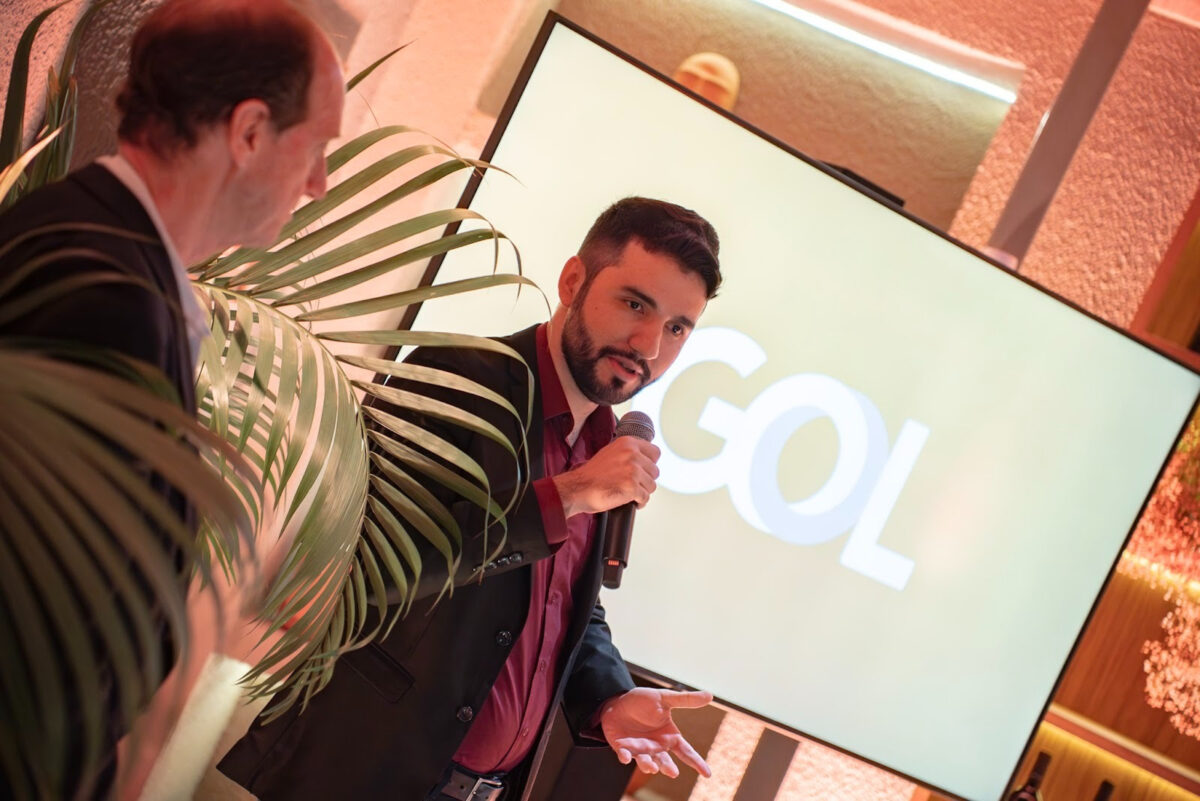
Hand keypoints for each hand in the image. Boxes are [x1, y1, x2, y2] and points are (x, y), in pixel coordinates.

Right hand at [553, 436, 659, 517]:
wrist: (578, 488)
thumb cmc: (591, 475)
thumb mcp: (610, 452)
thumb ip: (628, 452)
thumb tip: (643, 459)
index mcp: (628, 443)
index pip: (655, 452)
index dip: (649, 464)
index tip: (643, 470)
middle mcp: (632, 454)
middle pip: (655, 471)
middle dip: (645, 480)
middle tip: (632, 484)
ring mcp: (633, 471)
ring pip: (651, 485)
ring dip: (642, 491)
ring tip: (628, 492)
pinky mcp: (632, 487)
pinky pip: (645, 498)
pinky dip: (639, 502)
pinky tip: (629, 501)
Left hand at [599, 687, 713, 777]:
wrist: (618, 701)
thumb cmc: (643, 701)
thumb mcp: (665, 698)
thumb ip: (685, 699)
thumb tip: (710, 695)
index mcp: (669, 737)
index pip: (686, 751)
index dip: (696, 762)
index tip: (707, 774)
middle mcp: (656, 746)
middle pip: (665, 761)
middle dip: (668, 768)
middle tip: (673, 772)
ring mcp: (639, 749)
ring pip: (646, 762)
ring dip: (648, 765)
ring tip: (651, 767)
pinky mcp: (623, 748)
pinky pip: (625, 755)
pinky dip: (625, 757)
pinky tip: (625, 757)